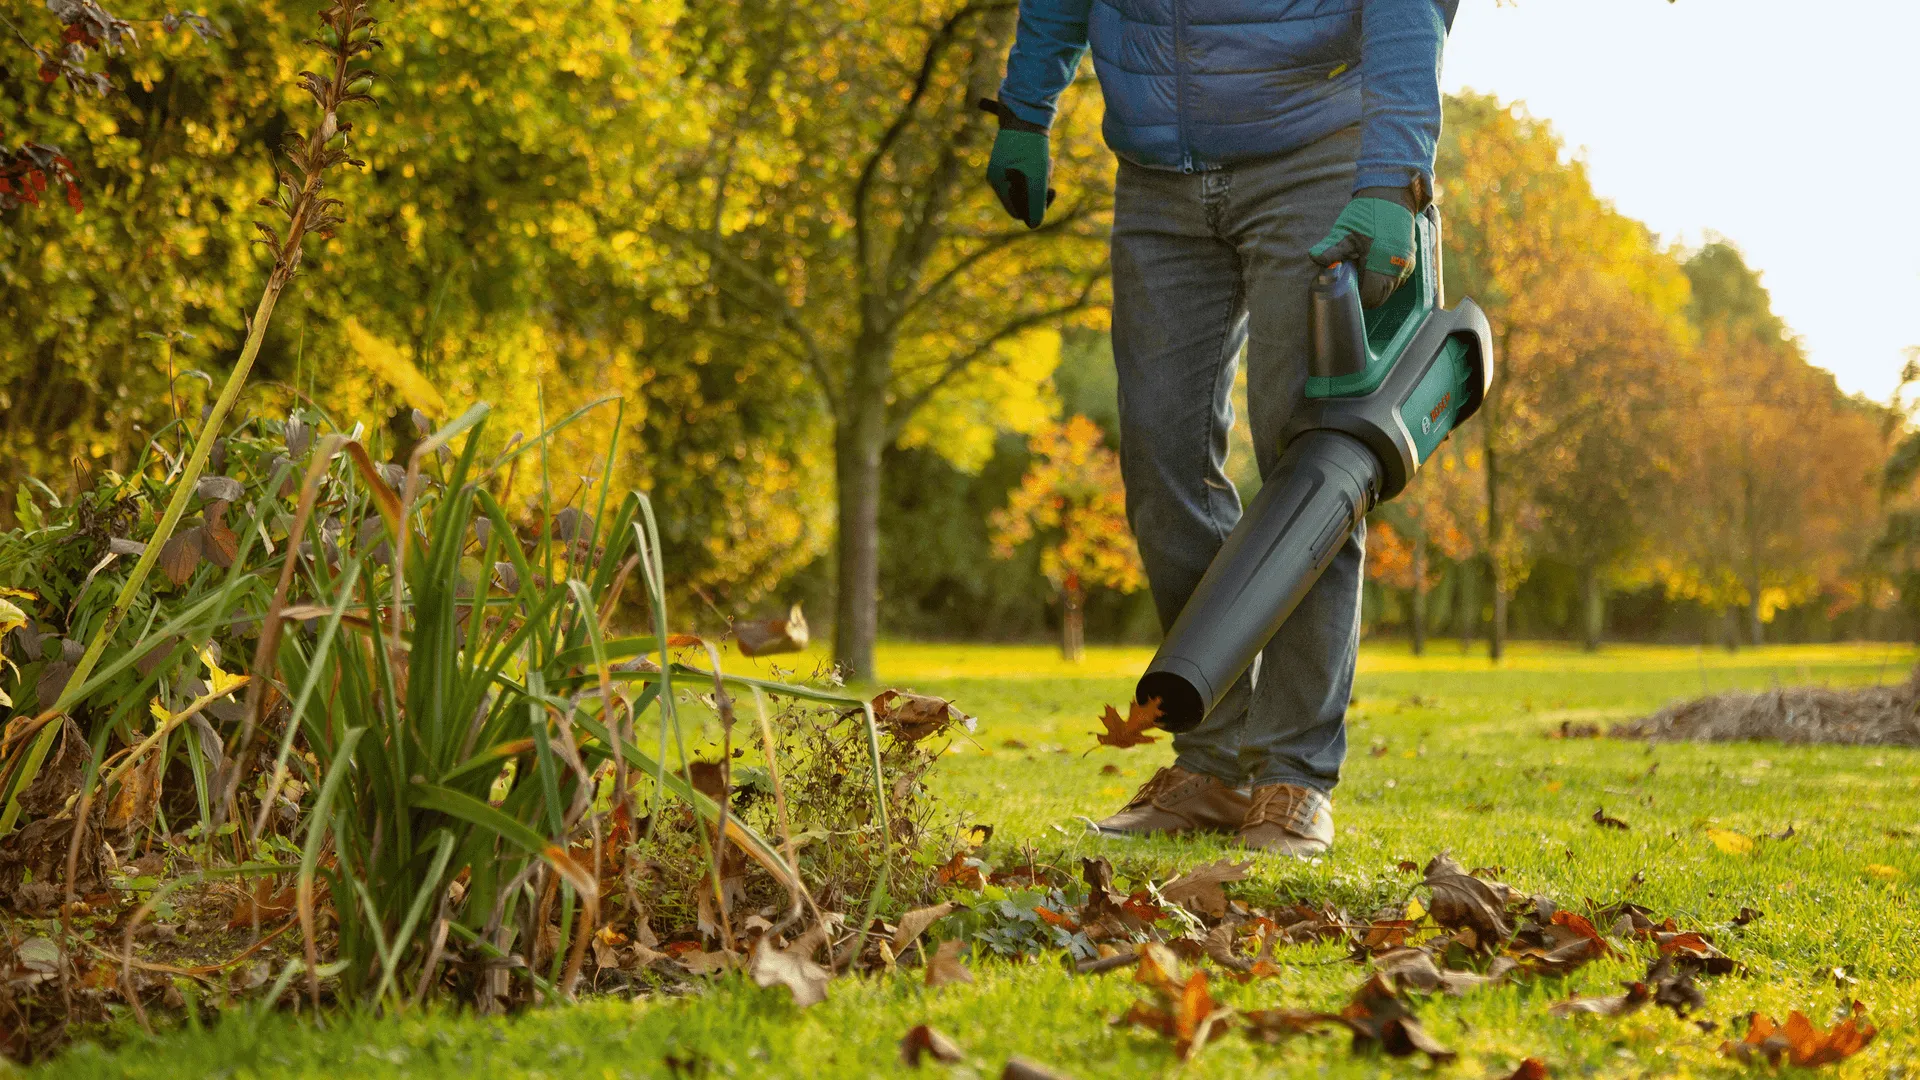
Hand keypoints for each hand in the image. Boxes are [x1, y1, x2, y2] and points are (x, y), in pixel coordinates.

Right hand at [979, 98, 1053, 229]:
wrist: (1027, 109)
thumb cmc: (1032, 143)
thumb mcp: (1037, 176)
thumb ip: (1036, 203)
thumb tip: (1034, 224)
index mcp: (997, 182)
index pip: (1017, 211)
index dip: (1034, 207)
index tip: (1047, 191)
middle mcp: (996, 176)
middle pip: (1022, 198)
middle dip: (1038, 189)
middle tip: (1047, 171)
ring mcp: (1002, 167)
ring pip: (1027, 186)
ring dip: (1040, 177)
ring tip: (1046, 161)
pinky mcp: (1010, 158)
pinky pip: (1026, 174)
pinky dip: (1038, 169)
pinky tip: (1044, 158)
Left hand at [1309, 189, 1417, 307]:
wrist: (1392, 195)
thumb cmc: (1368, 213)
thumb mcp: (1346, 231)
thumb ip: (1332, 249)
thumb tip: (1315, 258)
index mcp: (1383, 264)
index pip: (1371, 297)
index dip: (1357, 297)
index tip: (1345, 288)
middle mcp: (1398, 269)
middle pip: (1379, 297)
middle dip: (1364, 292)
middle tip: (1350, 278)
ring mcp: (1406, 265)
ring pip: (1388, 290)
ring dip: (1373, 285)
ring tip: (1360, 268)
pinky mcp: (1409, 261)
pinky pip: (1394, 280)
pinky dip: (1382, 278)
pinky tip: (1371, 264)